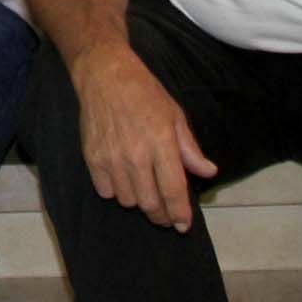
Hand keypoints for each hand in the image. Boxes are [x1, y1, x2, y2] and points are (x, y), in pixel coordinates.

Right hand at [71, 53, 217, 229]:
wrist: (105, 76)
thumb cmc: (145, 93)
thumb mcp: (175, 116)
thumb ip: (190, 149)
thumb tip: (208, 172)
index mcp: (162, 144)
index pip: (173, 191)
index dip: (180, 214)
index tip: (183, 225)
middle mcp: (137, 155)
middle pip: (150, 203)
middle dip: (161, 215)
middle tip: (165, 215)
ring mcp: (112, 158)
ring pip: (128, 201)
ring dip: (139, 202)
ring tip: (144, 190)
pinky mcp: (93, 158)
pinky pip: (106, 191)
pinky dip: (117, 191)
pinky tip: (123, 179)